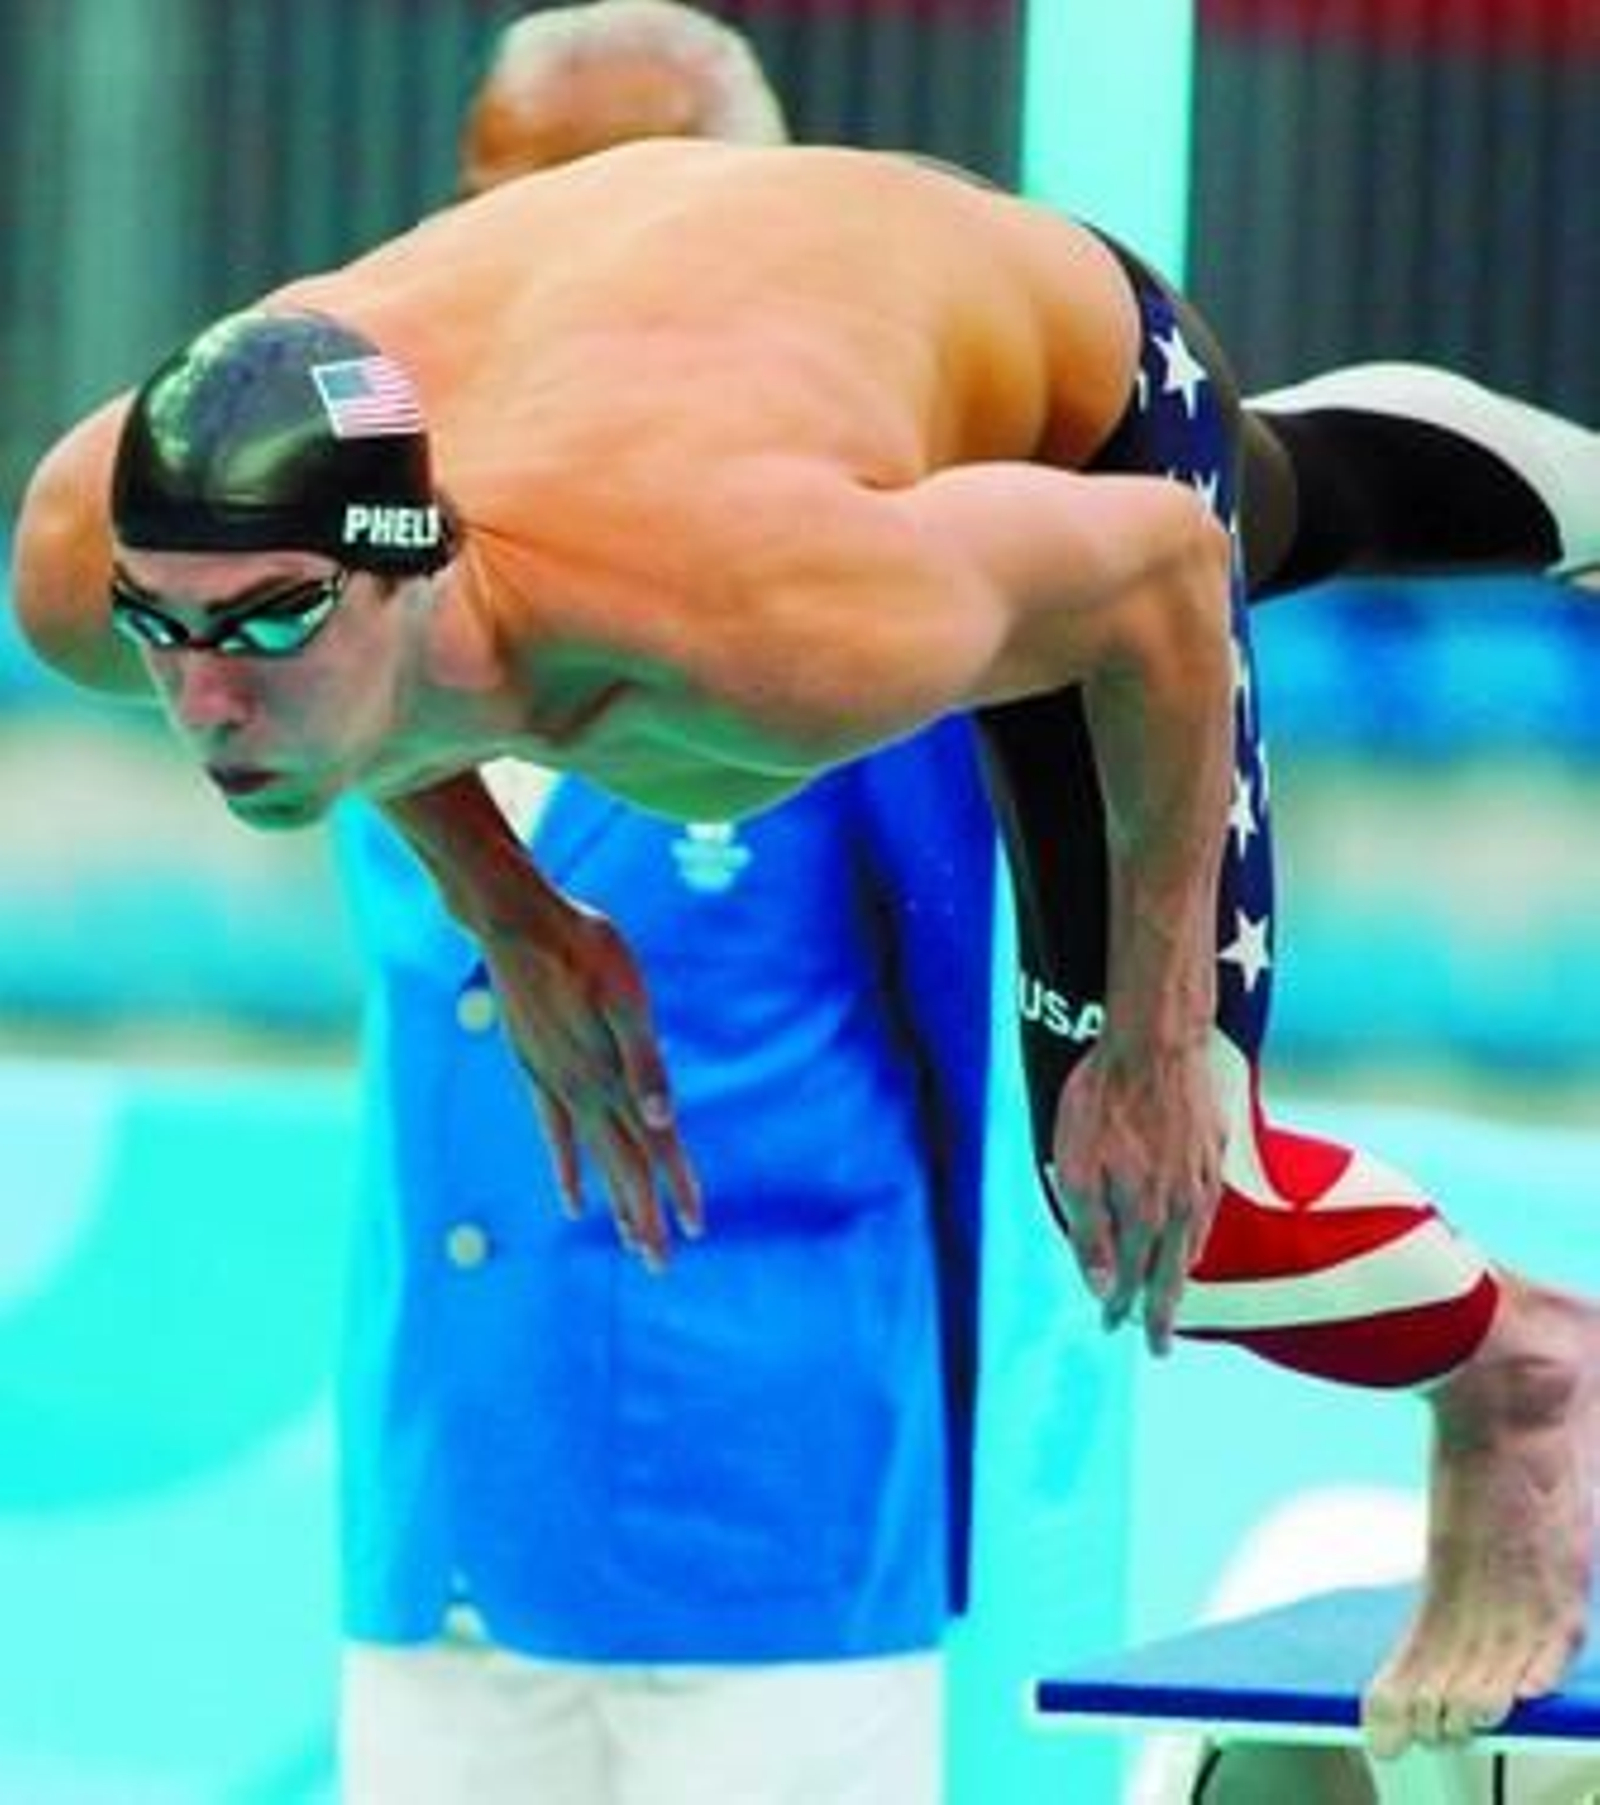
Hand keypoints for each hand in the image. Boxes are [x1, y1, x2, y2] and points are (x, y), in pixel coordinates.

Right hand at [478, 890, 701, 1269]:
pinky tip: (571, 1198)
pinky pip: (554, 1135)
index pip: (656, 1146)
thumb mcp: (627, 998)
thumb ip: (646, 1062)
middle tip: (658, 1264)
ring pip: (592, 1160)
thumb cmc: (586, 949)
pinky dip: (566, 1169)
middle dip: (645, 1217)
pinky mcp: (536, 1072)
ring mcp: (556, 1085)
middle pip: (625, 1167)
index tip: (696, 1230)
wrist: (519, 923)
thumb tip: (665, 1120)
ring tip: (628, 1241)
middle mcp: (586, 1092)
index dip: (678, 1188)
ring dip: (614, 1202)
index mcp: (616, 1077)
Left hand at [1047, 1036, 1223, 1353]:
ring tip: (1171, 1298)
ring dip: (1179, 1277)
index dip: (1120, 1307)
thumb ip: (1089, 1231)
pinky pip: (1207, 1212)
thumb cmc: (1104, 1098)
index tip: (1111, 1328)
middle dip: (1161, 1314)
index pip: (1132, 1278)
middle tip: (1158, 1348)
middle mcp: (1181, 1206)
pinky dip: (1197, 1238)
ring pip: (1193, 1245)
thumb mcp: (1075, 1166)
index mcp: (1144, 1213)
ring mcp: (1203, 1180)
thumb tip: (1102, 1287)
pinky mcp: (1215, 1152)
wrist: (1156, 1041)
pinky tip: (1191, 1239)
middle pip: (1171, 1274)